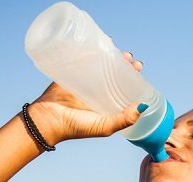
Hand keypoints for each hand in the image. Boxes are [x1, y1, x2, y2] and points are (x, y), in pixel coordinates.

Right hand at [26, 51, 145, 144]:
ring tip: (120, 51)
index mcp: (107, 104)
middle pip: (114, 74)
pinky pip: (81, 58)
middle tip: (130, 59)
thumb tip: (144, 105)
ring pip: (100, 65)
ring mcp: (84, 82)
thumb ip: (125, 119)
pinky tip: (99, 42)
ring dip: (111, 56)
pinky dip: (90, 49)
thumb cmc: (77, 127)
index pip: (123, 88)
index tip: (138, 69)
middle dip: (124, 64)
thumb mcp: (105, 126)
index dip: (132, 78)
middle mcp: (97, 92)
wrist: (48, 120)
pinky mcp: (71, 73)